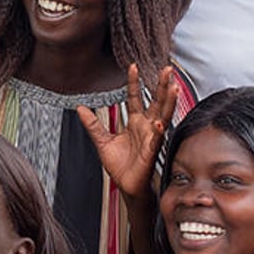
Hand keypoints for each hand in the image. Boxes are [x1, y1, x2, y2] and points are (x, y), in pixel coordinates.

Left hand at [76, 64, 177, 201]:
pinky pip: (156, 139)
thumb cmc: (120, 165)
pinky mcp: (151, 152)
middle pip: (156, 102)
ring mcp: (151, 138)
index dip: (134, 83)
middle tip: (167, 68)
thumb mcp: (102, 141)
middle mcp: (146, 127)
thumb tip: (80, 108)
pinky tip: (158, 122)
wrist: (127, 186)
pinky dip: (157, 130)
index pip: (135, 97)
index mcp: (135, 122)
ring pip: (163, 116)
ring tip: (174, 87)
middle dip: (162, 85)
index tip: (133, 66)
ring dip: (169, 102)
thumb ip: (93, 125)